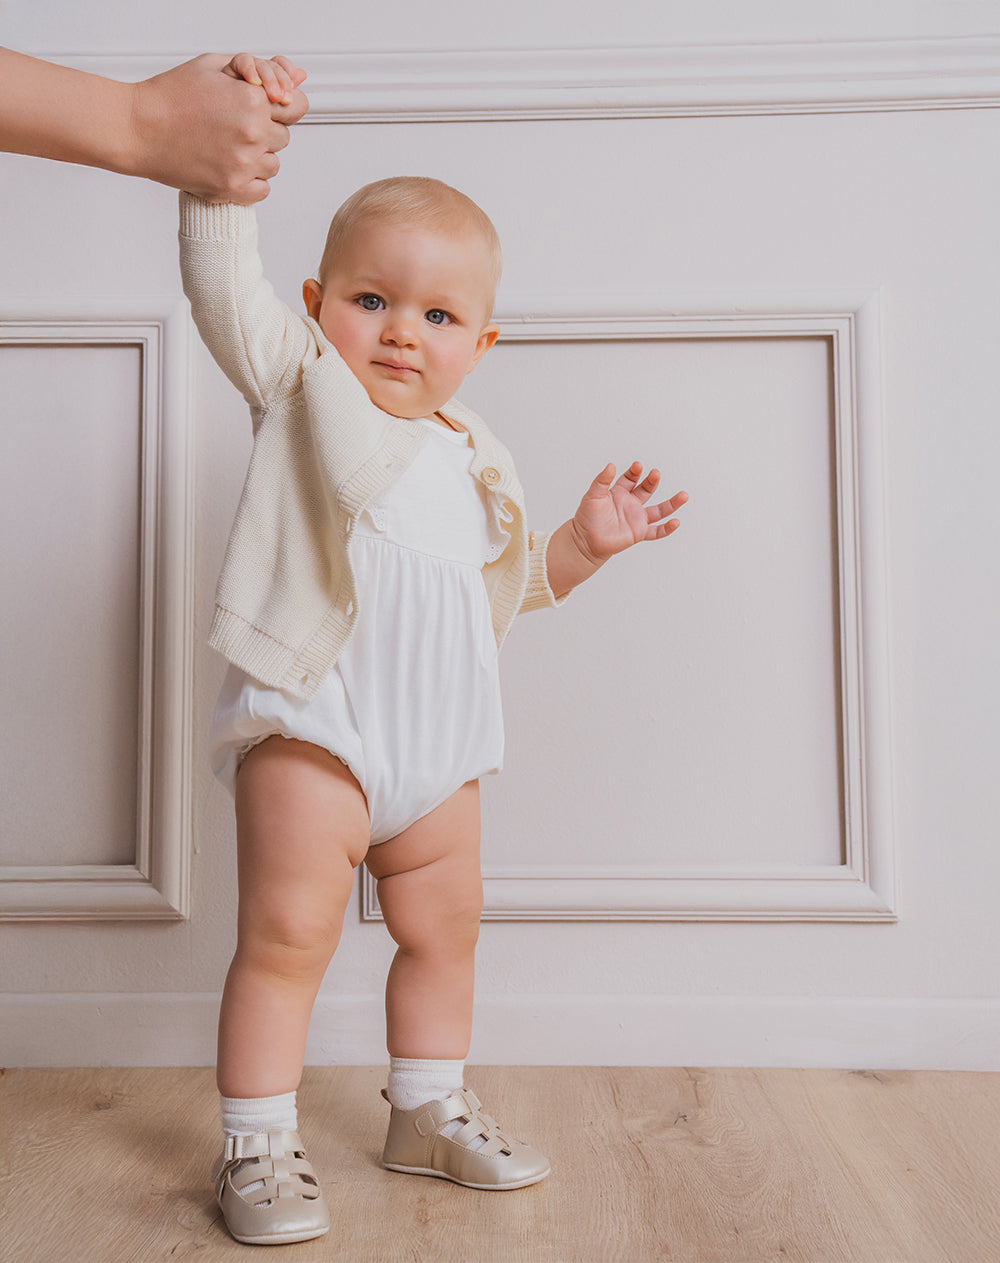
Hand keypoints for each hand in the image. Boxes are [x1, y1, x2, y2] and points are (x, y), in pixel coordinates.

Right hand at [128, 53, 308, 202]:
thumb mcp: (214, 67)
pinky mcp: (231, 189)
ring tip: (225, 144)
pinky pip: (262, 190)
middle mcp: (253, 134)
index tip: (264, 107)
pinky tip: (229, 165)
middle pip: (283, 136)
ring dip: (256, 156)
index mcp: (253, 101)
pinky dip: (250, 181)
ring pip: (273, 164)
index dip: (280, 105)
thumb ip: (259, 70)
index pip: (298, 106)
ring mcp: (243, 164)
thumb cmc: (171, 95)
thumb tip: (297, 77)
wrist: (137, 129)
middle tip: (231, 124)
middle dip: (264, 129)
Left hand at [568, 461, 687, 567]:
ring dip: (672, 503)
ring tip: (684, 496)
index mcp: (620, 492)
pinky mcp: (639, 533)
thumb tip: (610, 465)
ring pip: (659, 510)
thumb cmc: (587, 518)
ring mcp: (637, 518)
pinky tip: (676, 522)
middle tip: (655, 473)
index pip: (631, 478)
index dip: (635, 472)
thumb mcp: (593, 495)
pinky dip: (667, 528)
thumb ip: (602, 481)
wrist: (585, 541)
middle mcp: (631, 503)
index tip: (638, 466)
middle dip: (652, 481)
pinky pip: (656, 531)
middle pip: (647, 489)